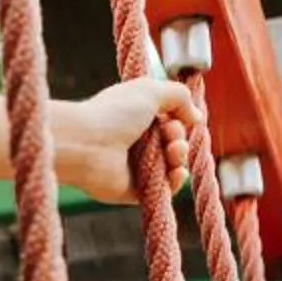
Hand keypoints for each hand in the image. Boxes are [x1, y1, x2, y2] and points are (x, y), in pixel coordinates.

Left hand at [52, 77, 195, 205]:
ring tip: (173, 150)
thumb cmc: (114, 113)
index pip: (168, 123)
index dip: (179, 121)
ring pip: (172, 165)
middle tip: (170, 135)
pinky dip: (175, 181)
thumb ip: (179, 96)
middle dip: (180, 138)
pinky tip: (176, 172)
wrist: (85, 145)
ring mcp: (134, 167)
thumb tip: (196, 117)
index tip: (176, 118)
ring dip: (180, 156)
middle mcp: (134, 142)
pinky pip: (164, 188)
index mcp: (135, 119)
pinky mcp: (134, 190)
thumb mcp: (151, 90)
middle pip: (173, 144)